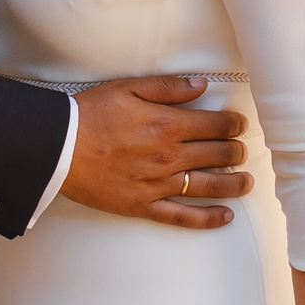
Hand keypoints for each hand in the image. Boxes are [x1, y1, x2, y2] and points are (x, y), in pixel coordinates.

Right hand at [62, 75, 252, 227]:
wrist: (58, 148)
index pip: (216, 126)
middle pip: (218, 155)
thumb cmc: (90, 114)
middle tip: (241, 150)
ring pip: (209, 186)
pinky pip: (182, 216)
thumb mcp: (129, 88)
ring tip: (247, 182)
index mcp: (168, 125)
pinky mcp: (143, 205)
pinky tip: (226, 216)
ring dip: (234, 184)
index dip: (234, 125)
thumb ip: (169, 88)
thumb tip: (201, 86)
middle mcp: (168, 156)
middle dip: (236, 151)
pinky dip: (208, 218)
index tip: (239, 124)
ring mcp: (158, 184)